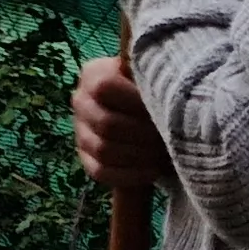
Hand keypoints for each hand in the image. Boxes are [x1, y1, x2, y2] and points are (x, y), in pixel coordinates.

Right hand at [72, 55, 172, 187]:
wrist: (151, 111)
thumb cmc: (156, 90)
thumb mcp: (154, 74)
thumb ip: (153, 76)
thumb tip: (157, 81)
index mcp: (93, 74)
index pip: (104, 88)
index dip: (134, 101)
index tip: (163, 109)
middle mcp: (80, 101)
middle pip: (106, 124)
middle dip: (143, 134)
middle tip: (168, 137)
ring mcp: (80, 132)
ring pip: (103, 150)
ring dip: (139, 156)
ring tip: (164, 154)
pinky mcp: (86, 159)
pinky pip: (101, 172)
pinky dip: (130, 175)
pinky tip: (152, 171)